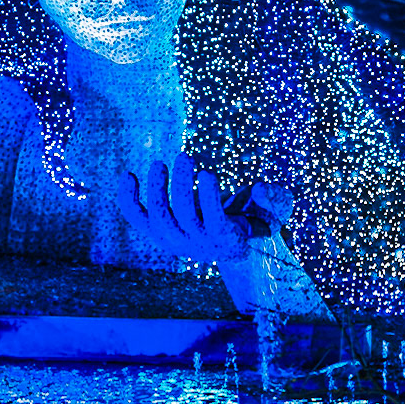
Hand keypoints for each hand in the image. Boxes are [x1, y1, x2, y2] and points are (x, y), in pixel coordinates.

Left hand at [117, 152, 292, 265]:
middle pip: (181, 217)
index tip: (208, 172)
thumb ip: (276, 200)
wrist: (231, 247)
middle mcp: (196, 244)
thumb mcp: (275, 213)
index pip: (213, 222)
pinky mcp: (157, 232)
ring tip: (160, 163)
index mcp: (226, 240)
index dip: (208, 198)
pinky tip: (128, 175)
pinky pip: (137, 217)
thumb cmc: (256, 222)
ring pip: (158, 217)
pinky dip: (128, 198)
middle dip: (180, 186)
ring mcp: (174, 240)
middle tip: (184, 156)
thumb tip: (259, 188)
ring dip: (157, 187)